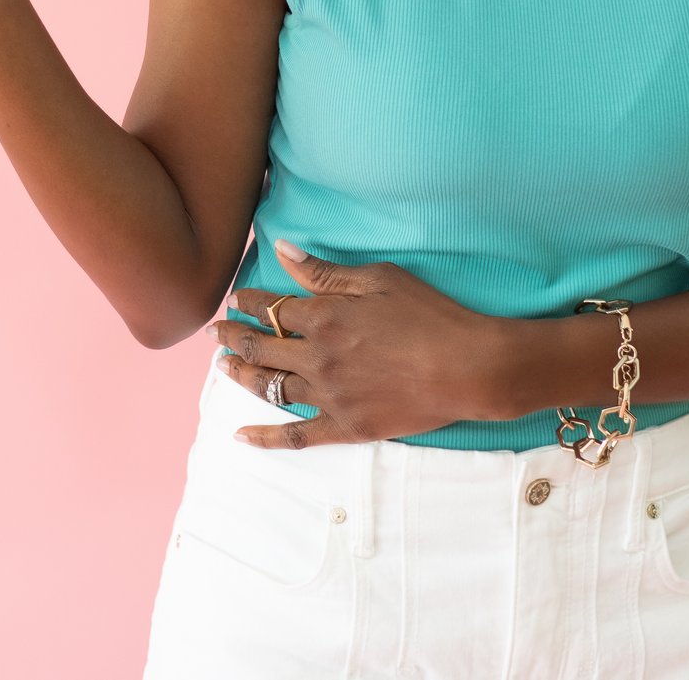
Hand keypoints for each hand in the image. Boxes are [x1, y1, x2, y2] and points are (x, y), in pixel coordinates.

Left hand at [210, 238, 526, 448]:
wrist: (470, 368)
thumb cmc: (430, 315)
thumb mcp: (378, 279)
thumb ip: (323, 271)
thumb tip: (280, 249)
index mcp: (323, 317)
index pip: (270, 308)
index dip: (248, 302)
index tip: (236, 299)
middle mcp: (317, 358)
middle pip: (261, 347)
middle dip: (234, 336)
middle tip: (218, 331)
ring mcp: (329, 397)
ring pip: (270, 387)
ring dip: (241, 375)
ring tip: (224, 366)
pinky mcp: (347, 428)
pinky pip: (296, 437)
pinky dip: (265, 438)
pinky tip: (240, 436)